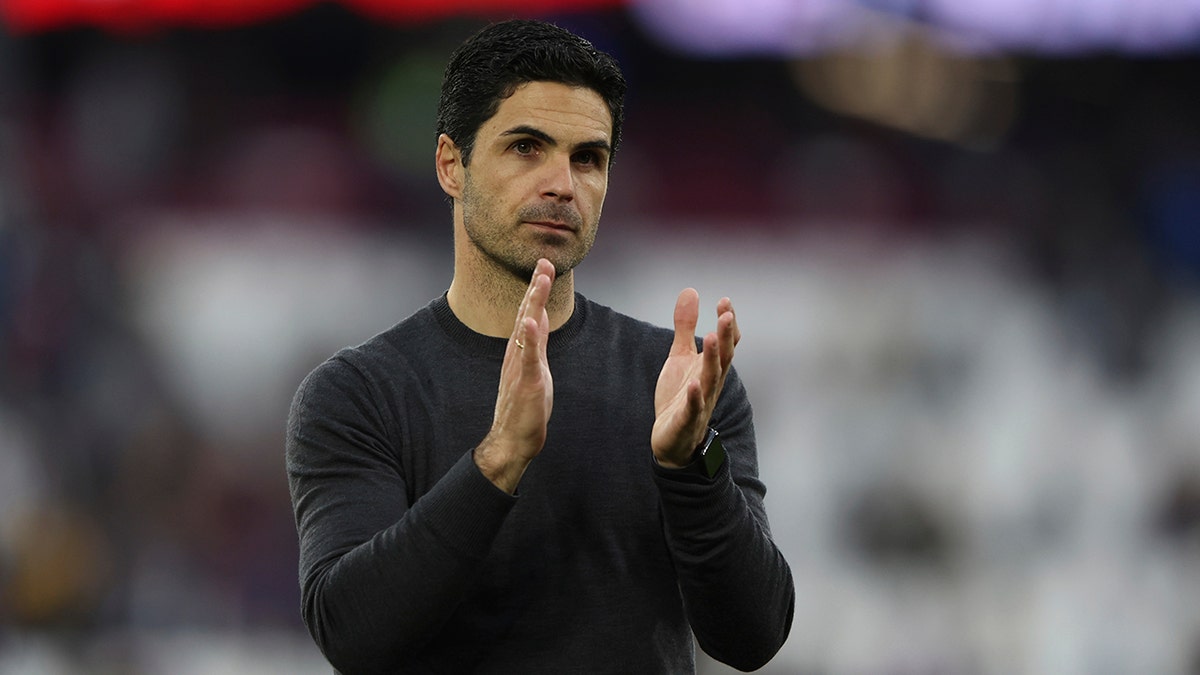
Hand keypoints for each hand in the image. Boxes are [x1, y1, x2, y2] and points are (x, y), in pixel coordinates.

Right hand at [475, 258, 555, 492]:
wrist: (512, 438)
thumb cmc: (525, 407)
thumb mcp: (535, 369)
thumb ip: (536, 345)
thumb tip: (539, 320)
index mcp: (522, 350)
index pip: (530, 313)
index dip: (537, 289)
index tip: (544, 266)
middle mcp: (518, 353)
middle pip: (528, 313)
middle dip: (537, 287)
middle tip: (545, 262)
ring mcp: (522, 367)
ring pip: (528, 329)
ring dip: (534, 303)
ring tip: (540, 280)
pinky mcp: (527, 382)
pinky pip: (529, 357)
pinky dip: (530, 338)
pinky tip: (531, 322)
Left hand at [652, 289, 740, 466]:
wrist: (671, 439)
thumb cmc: (679, 396)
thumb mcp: (680, 357)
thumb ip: (685, 327)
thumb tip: (691, 291)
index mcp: (710, 367)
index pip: (725, 343)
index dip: (727, 324)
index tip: (725, 301)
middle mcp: (710, 383)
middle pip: (722, 357)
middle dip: (725, 336)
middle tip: (726, 313)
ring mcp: (700, 402)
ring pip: (710, 379)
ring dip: (712, 359)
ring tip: (710, 336)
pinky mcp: (686, 420)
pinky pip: (693, 408)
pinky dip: (695, 396)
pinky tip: (695, 384)